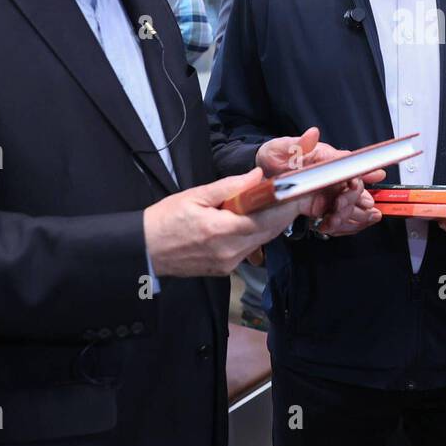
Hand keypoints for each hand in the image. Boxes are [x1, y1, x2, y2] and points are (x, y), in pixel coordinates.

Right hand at [144, 169, 301, 276]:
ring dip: (273, 223)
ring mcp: (228, 263)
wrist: (145, 250)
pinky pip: (249, 249)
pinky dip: (257, 233)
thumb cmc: (165, 219)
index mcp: (221, 230)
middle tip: (297, 194)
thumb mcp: (195, 195)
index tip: (300, 191)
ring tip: (280, 203)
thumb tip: (258, 176)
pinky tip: (257, 220)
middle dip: (285, 213)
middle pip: (269, 231)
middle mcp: (229, 251)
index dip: (286, 205)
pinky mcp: (225, 269)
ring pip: (262, 241)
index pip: (267, 219)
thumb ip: (230, 187)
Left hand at [257, 126, 383, 225]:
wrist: (262, 173)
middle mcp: (331, 173)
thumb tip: (312, 133)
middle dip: (351, 199)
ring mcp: (328, 190)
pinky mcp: (321, 205)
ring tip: (332, 220)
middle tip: (339, 206)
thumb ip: (297, 144)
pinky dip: (337, 223)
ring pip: (348, 203)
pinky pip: (336, 215)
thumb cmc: (275, 155)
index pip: (350, 164)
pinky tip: (328, 225)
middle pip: (353, 187)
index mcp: (326, 157)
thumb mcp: (281, 148)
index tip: (369, 179)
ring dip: (346, 214)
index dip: (363, 172)